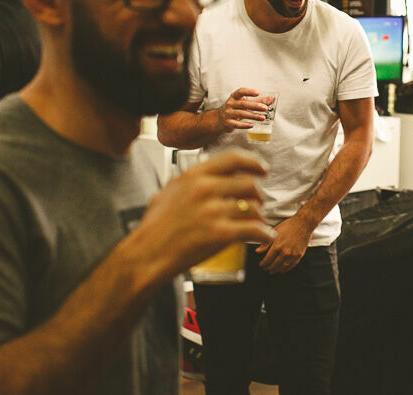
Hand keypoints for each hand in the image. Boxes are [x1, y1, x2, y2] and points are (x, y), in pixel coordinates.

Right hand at [130, 151, 274, 280]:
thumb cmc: (154, 228)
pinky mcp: (219, 234)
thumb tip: (206, 176)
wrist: (146, 254)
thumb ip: (189, 182)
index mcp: (194, 176)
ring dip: (261, 216)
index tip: (262, 169)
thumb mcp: (168, 192)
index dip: (253, 162)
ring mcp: (213, 212)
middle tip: (258, 202)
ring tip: (259, 222)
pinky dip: (264, 233)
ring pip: (253, 207)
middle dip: (258, 194)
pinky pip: (253, 230)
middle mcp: (205, 189)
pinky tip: (265, 236)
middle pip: (249, 183)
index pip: (233, 158)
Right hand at [216, 88, 271, 132]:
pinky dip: (245, 125)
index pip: (240, 91)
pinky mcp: (228, 123)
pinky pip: (237, 124)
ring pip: (241, 114)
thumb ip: (258, 101)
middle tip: (265, 108)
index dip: (249, 91)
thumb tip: (272, 99)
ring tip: (263, 117)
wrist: (219, 120)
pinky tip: (252, 125)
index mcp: (234, 97)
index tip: (258, 93)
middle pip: (243, 104)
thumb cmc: (235, 109)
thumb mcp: (244, 103)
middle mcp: (230, 104)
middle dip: (255, 106)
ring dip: (253, 116)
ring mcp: (228, 114)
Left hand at [255, 214, 312, 273]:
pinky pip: (292, 265)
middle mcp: (285, 252)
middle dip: (269, 268)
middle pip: (275, 265)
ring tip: (273, 271)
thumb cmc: (288, 226)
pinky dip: (286, 269)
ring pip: (283, 267)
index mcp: (277, 246)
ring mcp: (293, 254)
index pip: (268, 259)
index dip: (263, 264)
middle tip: (266, 269)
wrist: (303, 223)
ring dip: (277, 270)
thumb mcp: (275, 232)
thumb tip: (257, 251)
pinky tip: (283, 269)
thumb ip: (266, 243)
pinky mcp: (299, 255)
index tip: (261, 265)